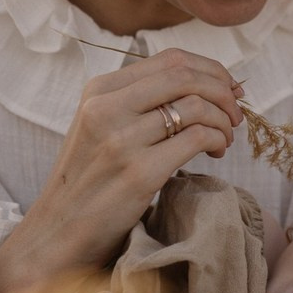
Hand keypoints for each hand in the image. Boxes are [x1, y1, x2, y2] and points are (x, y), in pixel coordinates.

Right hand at [0, 49, 244, 292]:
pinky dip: (217, 141)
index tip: (230, 88)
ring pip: (196, 107)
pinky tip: (216, 153)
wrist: (56, 232)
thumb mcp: (100, 127)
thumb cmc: (88, 180)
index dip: (212, 70)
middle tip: (236, 113)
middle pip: (186, 77)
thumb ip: (139, 101)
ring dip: (223, 121)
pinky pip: (196, 139)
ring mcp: (122, 140)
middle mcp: (107, 108)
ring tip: (224, 139)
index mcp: (99, 90)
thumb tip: (206, 82)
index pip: (170, 60)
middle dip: (223, 91)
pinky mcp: (139, 173)